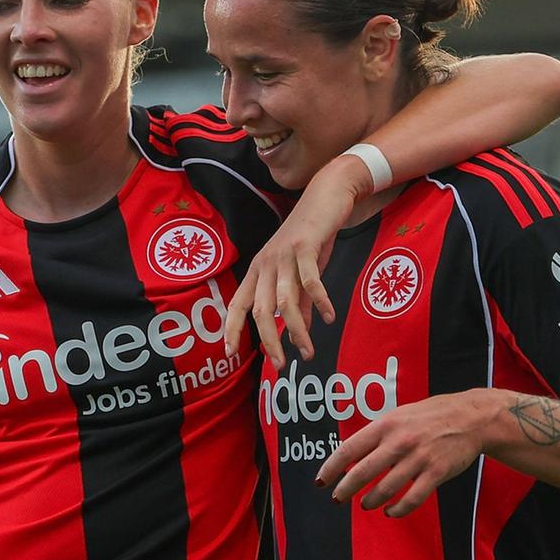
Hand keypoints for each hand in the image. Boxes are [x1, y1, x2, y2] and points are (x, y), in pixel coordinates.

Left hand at [224, 158, 368, 366]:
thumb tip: (299, 335)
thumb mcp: (302, 272)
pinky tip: (329, 318)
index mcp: (259, 270)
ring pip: (284, 301)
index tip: (231, 353)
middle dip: (269, 342)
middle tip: (281, 365)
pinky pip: (310, 281)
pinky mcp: (305, 247)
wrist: (328, 194)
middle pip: (260, 310)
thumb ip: (299, 305)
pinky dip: (320, 302)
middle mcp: (266, 263)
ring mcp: (284, 255)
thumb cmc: (313, 236)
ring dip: (296, 331)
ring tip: (308, 352)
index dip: (232, 329)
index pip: (238, 304)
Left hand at [318, 392, 493, 516]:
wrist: (471, 418)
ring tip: (366, 504)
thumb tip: (352, 456)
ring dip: (371, 500)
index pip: (349, 449)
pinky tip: (390, 511)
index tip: (321, 481)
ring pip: (386, 489)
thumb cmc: (430, 416)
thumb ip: (377, 434)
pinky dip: (398, 509)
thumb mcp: (399, 415)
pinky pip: (412, 498)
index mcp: (385, 425)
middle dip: (345, 490)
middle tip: (337, 499)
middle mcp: (399, 442)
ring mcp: (418, 458)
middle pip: (362, 472)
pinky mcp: (436, 473)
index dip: (331, 468)